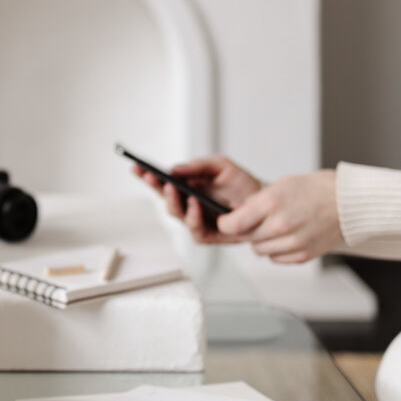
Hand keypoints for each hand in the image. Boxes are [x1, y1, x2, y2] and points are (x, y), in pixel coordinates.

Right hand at [132, 155, 260, 243]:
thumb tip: (174, 169)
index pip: (162, 182)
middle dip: (156, 187)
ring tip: (175, 189)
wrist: (265, 201)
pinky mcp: (208, 235)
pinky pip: (194, 229)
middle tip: (152, 177)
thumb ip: (197, 166)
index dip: (148, 176)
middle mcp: (189, 205)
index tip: (136, 167)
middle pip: (164, 198)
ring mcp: (197, 220)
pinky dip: (193, 216)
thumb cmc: (241, 183)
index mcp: (188, 187)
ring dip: (173, 201)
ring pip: (176, 214)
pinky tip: (195, 205)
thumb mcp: (220, 166)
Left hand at [215, 170, 341, 262]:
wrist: (348, 203)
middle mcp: (281, 225)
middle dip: (247, 229)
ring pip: (259, 250)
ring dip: (262, 241)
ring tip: (275, 227)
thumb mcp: (281, 185)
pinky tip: (287, 236)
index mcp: (272, 203)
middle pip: (246, 238)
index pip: (233, 224)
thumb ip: (256, 201)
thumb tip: (235, 213)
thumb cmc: (317, 190)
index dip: (226, 223)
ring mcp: (293, 242)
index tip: (226, 221)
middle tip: (258, 219)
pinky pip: (276, 258)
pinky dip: (277, 250)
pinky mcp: (303, 255)